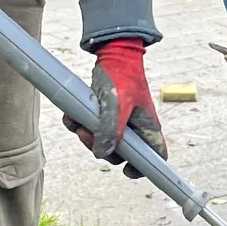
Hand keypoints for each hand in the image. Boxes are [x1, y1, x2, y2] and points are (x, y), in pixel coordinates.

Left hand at [67, 39, 167, 174]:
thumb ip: (111, 131)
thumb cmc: (122, 77)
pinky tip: (72, 117)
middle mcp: (134, 128)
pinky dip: (79, 125)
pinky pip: (91, 128)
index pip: (154, 157)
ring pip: (103, 142)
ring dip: (86, 136)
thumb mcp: (117, 106)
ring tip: (78, 123)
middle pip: (121, 153)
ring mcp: (119, 122)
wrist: (112, 54)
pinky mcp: (104, 115)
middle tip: (87, 135)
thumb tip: (101, 154)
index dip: (143, 168)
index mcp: (147, 128)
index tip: (127, 170)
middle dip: (102, 149)